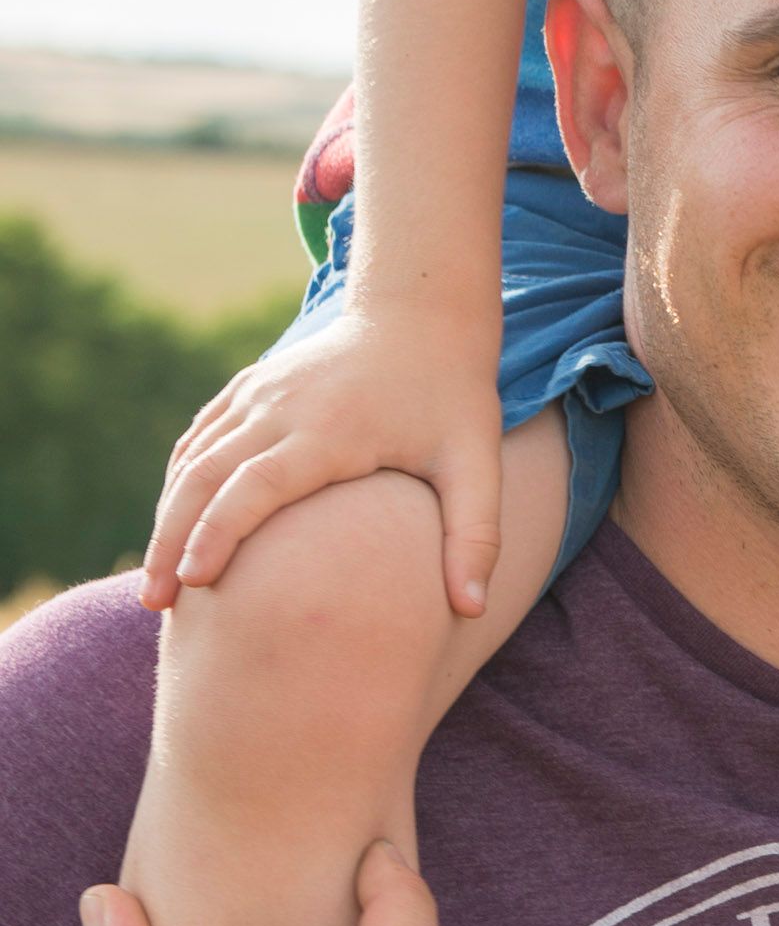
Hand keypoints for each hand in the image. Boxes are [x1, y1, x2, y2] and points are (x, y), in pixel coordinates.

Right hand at [143, 303, 504, 615]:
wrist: (423, 315)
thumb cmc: (453, 396)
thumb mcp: (477, 461)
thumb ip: (475, 534)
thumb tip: (474, 610)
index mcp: (332, 428)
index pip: (257, 484)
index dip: (219, 533)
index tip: (193, 584)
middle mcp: (283, 407)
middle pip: (206, 476)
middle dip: (173, 540)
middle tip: (155, 602)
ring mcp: (260, 392)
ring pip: (193, 459)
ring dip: (168, 518)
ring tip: (158, 583)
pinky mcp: (249, 385)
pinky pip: (199, 438)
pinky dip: (179, 483)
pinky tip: (172, 528)